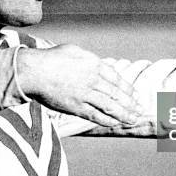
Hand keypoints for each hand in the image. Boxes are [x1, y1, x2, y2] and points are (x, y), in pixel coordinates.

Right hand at [16, 44, 142, 126]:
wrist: (34, 71)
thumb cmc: (51, 59)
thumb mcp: (74, 51)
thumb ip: (89, 60)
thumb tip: (99, 66)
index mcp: (94, 64)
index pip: (116, 78)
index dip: (127, 88)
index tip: (134, 94)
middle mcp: (93, 79)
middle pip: (117, 93)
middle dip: (131, 103)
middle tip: (141, 110)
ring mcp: (85, 94)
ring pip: (110, 106)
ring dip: (124, 114)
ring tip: (134, 120)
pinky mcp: (76, 107)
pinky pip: (96, 115)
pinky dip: (107, 120)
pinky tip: (116, 123)